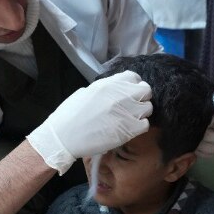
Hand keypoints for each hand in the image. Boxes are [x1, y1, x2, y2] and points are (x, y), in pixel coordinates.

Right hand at [25, 70, 151, 172]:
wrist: (65, 136)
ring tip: (130, 120)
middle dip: (141, 98)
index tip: (129, 93)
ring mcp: (127, 111)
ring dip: (141, 113)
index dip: (133, 86)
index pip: (134, 77)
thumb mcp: (86, 92)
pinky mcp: (129, 129)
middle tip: (133, 107)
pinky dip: (139, 127)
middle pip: (146, 91)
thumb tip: (113, 91)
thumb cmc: (69, 115)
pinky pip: (145, 124)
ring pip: (148, 108)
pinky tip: (129, 130)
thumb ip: (104, 89)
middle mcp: (121, 94)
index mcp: (109, 84)